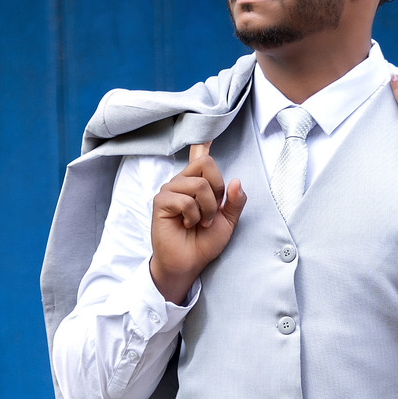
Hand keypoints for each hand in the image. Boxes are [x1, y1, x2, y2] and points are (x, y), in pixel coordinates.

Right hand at [150, 142, 246, 303]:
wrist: (189, 262)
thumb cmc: (204, 242)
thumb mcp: (228, 222)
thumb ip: (235, 202)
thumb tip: (236, 181)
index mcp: (197, 184)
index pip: (200, 157)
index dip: (204, 144)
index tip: (208, 135)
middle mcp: (182, 182)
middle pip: (206, 164)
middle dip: (217, 191)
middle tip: (211, 212)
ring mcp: (170, 190)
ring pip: (199, 185)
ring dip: (207, 209)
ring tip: (200, 223)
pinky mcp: (161, 202)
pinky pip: (186, 200)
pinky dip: (193, 216)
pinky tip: (186, 224)